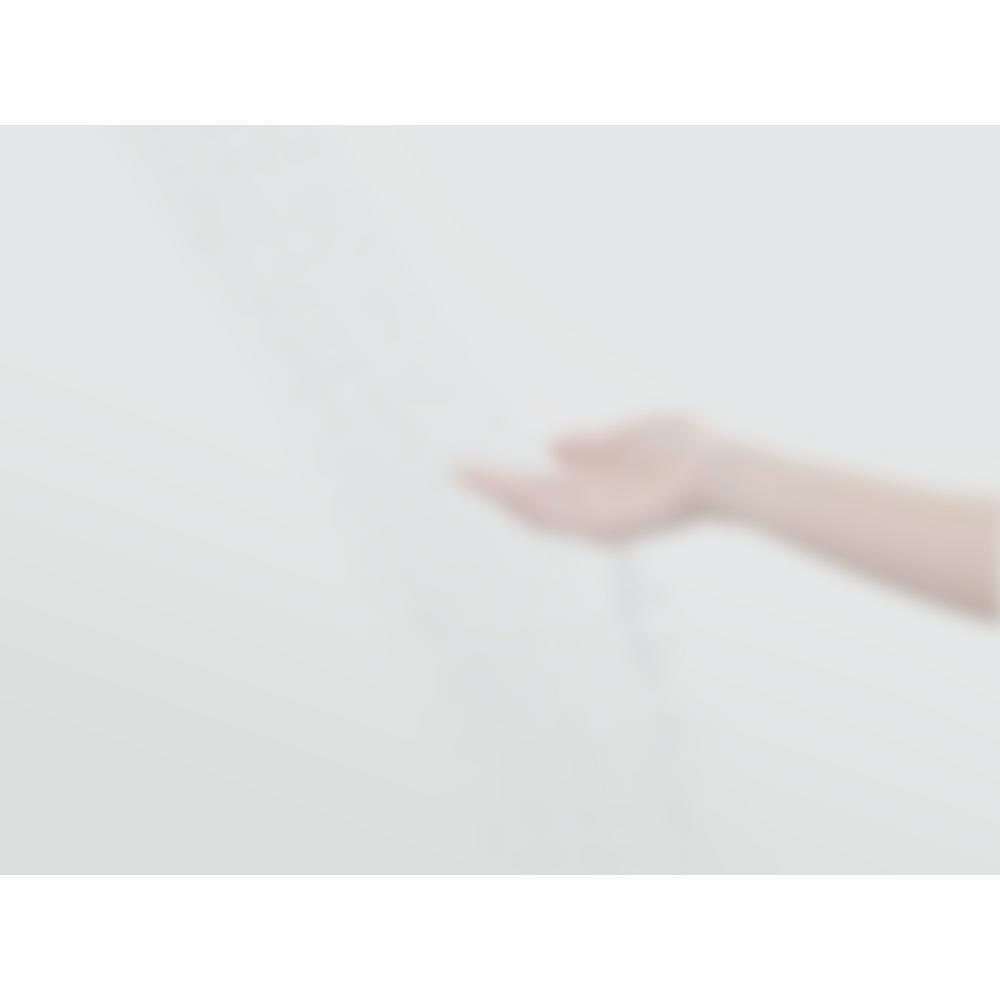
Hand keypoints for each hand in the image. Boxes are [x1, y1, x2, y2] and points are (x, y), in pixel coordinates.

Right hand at [459, 416, 716, 541]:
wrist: (716, 467)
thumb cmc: (683, 447)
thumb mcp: (628, 435)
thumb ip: (590, 443)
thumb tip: (552, 445)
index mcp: (596, 488)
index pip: (543, 487)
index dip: (510, 479)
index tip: (481, 465)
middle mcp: (590, 510)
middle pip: (532, 503)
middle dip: (495, 489)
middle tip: (460, 472)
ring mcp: (595, 520)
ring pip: (536, 511)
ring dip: (500, 494)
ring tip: (467, 475)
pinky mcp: (602, 525)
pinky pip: (555, 514)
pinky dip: (526, 501)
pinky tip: (501, 485)